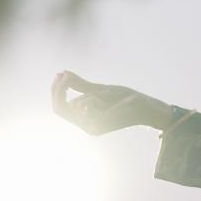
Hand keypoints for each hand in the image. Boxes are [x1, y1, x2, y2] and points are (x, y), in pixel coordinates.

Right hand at [50, 70, 173, 135]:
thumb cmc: (125, 99)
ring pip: (78, 103)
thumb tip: (62, 73)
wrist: (145, 107)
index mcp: (85, 120)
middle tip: (65, 75)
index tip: (59, 74)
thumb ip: (81, 85)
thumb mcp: (100, 89)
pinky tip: (114, 100)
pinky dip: (100, 96)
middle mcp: (86, 127)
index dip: (55, 91)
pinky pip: (89, 103)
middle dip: (61, 90)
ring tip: (110, 95)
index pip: (59, 109)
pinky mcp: (101, 124)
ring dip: (93, 94)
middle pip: (61, 108)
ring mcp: (93, 128)